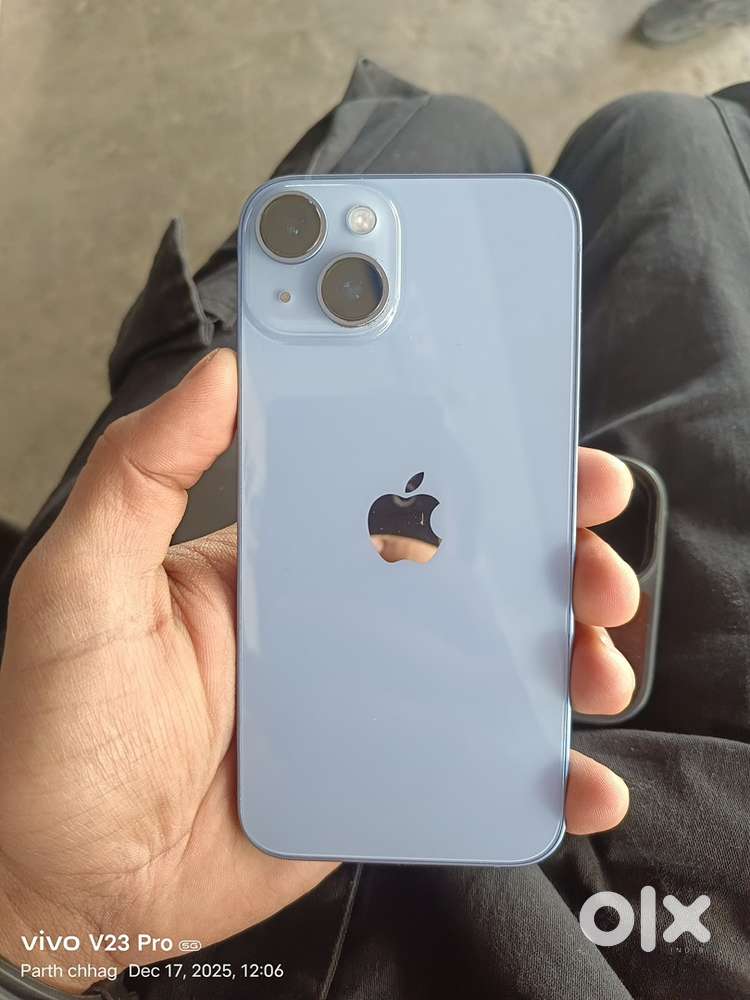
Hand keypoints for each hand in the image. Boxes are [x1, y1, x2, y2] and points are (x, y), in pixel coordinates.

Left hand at [0, 349, 637, 992]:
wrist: (68, 882)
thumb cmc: (55, 730)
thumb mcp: (80, 583)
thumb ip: (140, 474)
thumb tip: (218, 372)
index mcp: (282, 558)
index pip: (395, 485)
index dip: (476, 460)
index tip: (544, 444)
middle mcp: (336, 619)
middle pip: (469, 570)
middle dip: (552, 555)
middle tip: (596, 561)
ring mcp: (367, 699)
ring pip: (491, 661)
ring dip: (563, 655)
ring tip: (598, 665)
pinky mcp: (383, 774)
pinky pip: (475, 762)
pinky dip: (537, 770)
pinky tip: (576, 777)